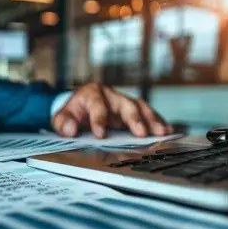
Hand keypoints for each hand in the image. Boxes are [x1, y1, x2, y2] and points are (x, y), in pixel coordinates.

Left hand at [52, 83, 171, 138]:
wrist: (79, 106)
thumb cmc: (72, 112)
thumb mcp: (61, 117)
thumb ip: (63, 123)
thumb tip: (70, 129)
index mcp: (92, 93)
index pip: (97, 105)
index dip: (99, 119)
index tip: (101, 134)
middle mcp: (111, 95)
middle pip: (125, 104)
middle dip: (134, 118)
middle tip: (141, 133)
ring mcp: (123, 101)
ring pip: (140, 107)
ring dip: (151, 119)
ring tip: (161, 132)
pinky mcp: (131, 109)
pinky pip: (146, 113)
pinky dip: (156, 121)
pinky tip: (166, 130)